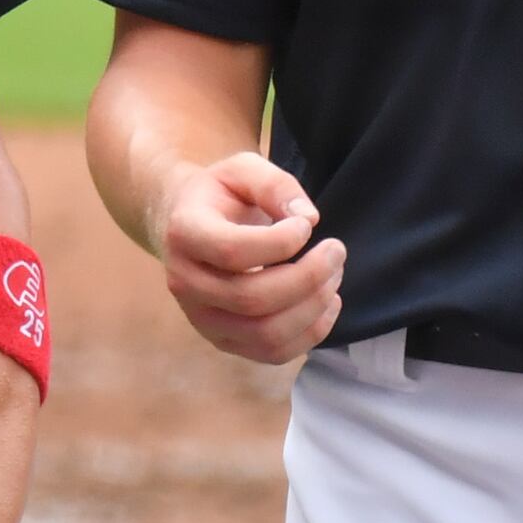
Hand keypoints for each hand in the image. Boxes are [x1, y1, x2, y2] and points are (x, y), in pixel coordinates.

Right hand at [153, 150, 343, 362]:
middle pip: (252, 299)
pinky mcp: (224, 340)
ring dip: (312, 308)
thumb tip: (308, 219)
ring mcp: (202, 319)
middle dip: (308, 277)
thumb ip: (276, 185)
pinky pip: (272, 353)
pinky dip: (310, 334)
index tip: (307, 225)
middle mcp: (185, 283)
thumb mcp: (243, 169)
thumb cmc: (221, 195)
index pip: (233, 252)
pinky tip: (327, 303)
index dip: (281, 243)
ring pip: (265, 334)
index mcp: (185, 234)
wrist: (188, 226)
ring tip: (334, 275)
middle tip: (337, 250)